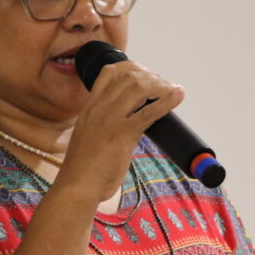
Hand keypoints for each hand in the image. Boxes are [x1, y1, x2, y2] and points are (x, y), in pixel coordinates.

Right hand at [55, 60, 183, 202]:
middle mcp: (99, 108)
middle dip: (151, 76)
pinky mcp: (122, 135)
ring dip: (161, 85)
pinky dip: (167, 101)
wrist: (76, 186)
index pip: (109, 72)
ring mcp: (109, 120)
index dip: (132, 67)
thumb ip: (103, 124)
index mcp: (90, 107)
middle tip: (164, 86)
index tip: (146, 74)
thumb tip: (126, 122)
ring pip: (139, 88)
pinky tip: (178, 96)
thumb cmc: (84, 168)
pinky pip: (148, 112)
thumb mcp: (89, 136)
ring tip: (172, 90)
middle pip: (128, 76)